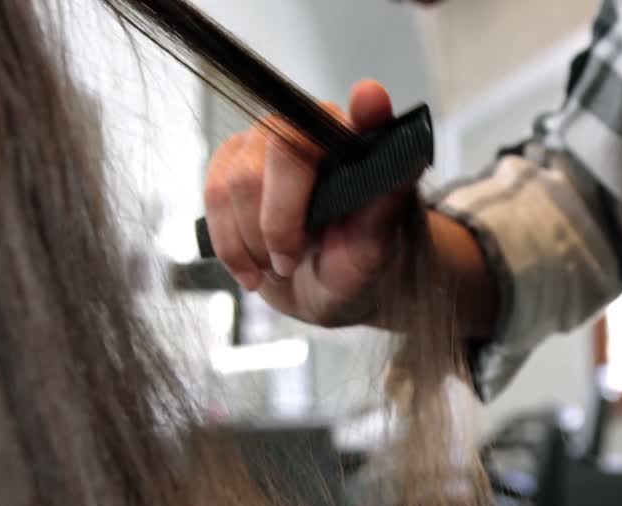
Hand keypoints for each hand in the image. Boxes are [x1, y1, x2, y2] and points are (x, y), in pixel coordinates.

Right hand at [202, 80, 407, 327]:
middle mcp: (314, 130)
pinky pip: (212, 194)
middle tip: (291, 262)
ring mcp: (268, 140)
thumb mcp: (373, 252)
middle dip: (279, 224)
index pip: (366, 114)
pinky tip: (251, 270)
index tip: (370, 101)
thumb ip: (384, 208)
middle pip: (281, 154)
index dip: (367, 106)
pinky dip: (229, 243)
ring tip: (278, 268)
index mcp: (363, 148)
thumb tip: (408, 158)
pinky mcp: (232, 159)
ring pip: (237, 181)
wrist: (319, 288)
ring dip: (252, 240)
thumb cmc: (353, 266)